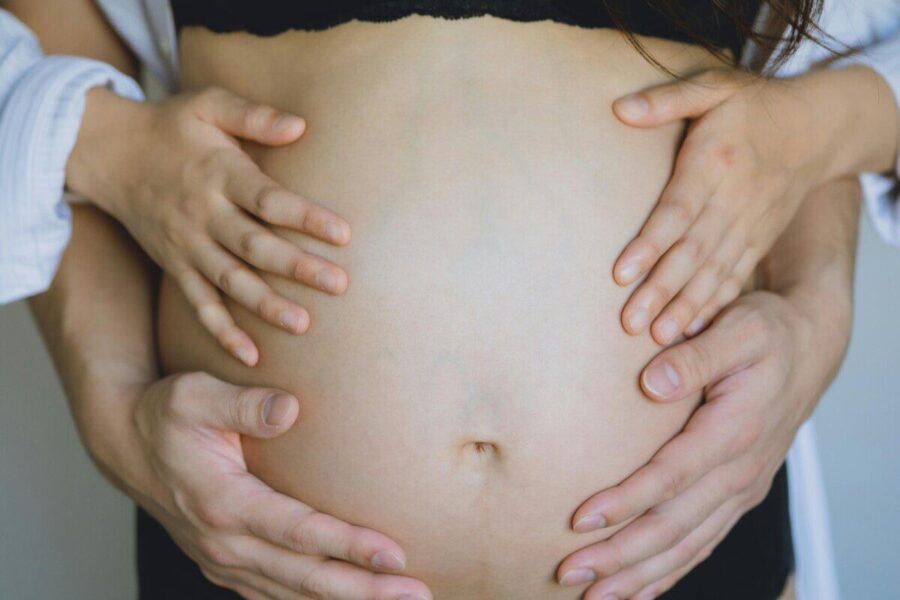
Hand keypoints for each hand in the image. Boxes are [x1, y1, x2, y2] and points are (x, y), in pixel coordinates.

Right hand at [68, 87, 351, 365]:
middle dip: (297, 267)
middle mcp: (204, 215)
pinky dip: (221, 331)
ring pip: (230, 281)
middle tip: (339, 286)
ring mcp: (188, 245)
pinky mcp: (175, 266)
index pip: (268, 200)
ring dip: (265, 305)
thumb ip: (253, 116)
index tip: (343, 234)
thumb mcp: (208, 105)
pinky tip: (250, 356)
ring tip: (302, 324)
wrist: (109, 152)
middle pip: (255, 246)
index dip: (306, 217)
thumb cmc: (171, 126)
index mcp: (219, 174)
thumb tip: (301, 126)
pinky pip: (199, 304)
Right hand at [123, 372, 430, 599]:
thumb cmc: (167, 415)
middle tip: (417, 592)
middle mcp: (225, 543)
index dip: (347, 545)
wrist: (127, 445)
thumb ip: (241, 404)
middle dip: (365, 589)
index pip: (297, 532)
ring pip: (296, 594)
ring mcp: (225, 561)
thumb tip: (290, 409)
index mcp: (222, 503)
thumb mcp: (194, 396)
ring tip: (403, 599)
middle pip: (306, 577)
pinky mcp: (229, 565)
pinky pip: (277, 596)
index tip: (394, 554)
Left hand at [556, 289, 850, 599]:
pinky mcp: (737, 496)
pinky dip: (669, 572)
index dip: (626, 502)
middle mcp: (740, 471)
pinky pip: (702, 544)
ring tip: (592, 595)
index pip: (673, 477)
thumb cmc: (766, 335)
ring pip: (687, 546)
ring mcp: (741, 489)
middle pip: (674, 527)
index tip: (580, 520)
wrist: (808, 350)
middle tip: (569, 572)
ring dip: (638, 574)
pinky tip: (637, 589)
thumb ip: (697, 356)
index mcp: (734, 431)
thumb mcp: (739, 329)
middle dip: (620, 555)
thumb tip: (653, 382)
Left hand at [610, 66, 891, 344]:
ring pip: (714, 272)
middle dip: (660, 290)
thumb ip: (666, 99)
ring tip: (657, 338)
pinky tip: (692, 330)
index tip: (621, 274)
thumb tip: (618, 108)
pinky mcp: (758, 240)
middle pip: (693, 252)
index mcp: (714, 164)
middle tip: (629, 322)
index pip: (677, 211)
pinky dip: (714, 304)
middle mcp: (733, 201)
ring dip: (684, 307)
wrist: (816, 127)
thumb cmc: (751, 106)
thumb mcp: (712, 88)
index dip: (650, 244)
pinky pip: (735, 277)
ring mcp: (749, 225)